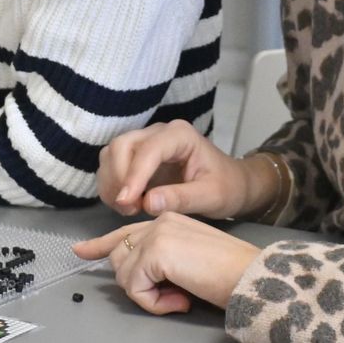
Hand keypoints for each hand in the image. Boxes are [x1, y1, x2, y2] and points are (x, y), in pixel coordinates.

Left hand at [72, 213, 262, 313]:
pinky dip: (152, 303)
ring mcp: (156, 233)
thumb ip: (159, 261)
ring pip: (124, 274)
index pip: (126, 231)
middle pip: (120, 256)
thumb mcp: (187, 264)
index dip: (100, 244)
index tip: (81, 251)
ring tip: (179, 299)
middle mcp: (160, 220)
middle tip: (170, 297)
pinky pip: (135, 287)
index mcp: (169, 218)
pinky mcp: (156, 252)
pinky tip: (178, 301)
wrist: (251, 277)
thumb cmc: (229, 275)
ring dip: (147, 296)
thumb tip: (134, 276)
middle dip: (135, 284)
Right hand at [97, 120, 263, 218]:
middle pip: (122, 145)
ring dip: (112, 183)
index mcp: (180, 135)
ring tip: (129, 209)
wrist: (231, 184)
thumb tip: (148, 202)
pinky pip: (112, 166)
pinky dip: (111, 186)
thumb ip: (181, 198)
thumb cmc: (226, 187)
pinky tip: (128, 205)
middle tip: (130, 209)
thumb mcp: (211, 197)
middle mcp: (159, 133)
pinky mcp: (138, 158)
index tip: (127, 202)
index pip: (148, 150)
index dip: (134, 175)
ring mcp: (146, 143)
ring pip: (112, 154)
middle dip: (119, 178)